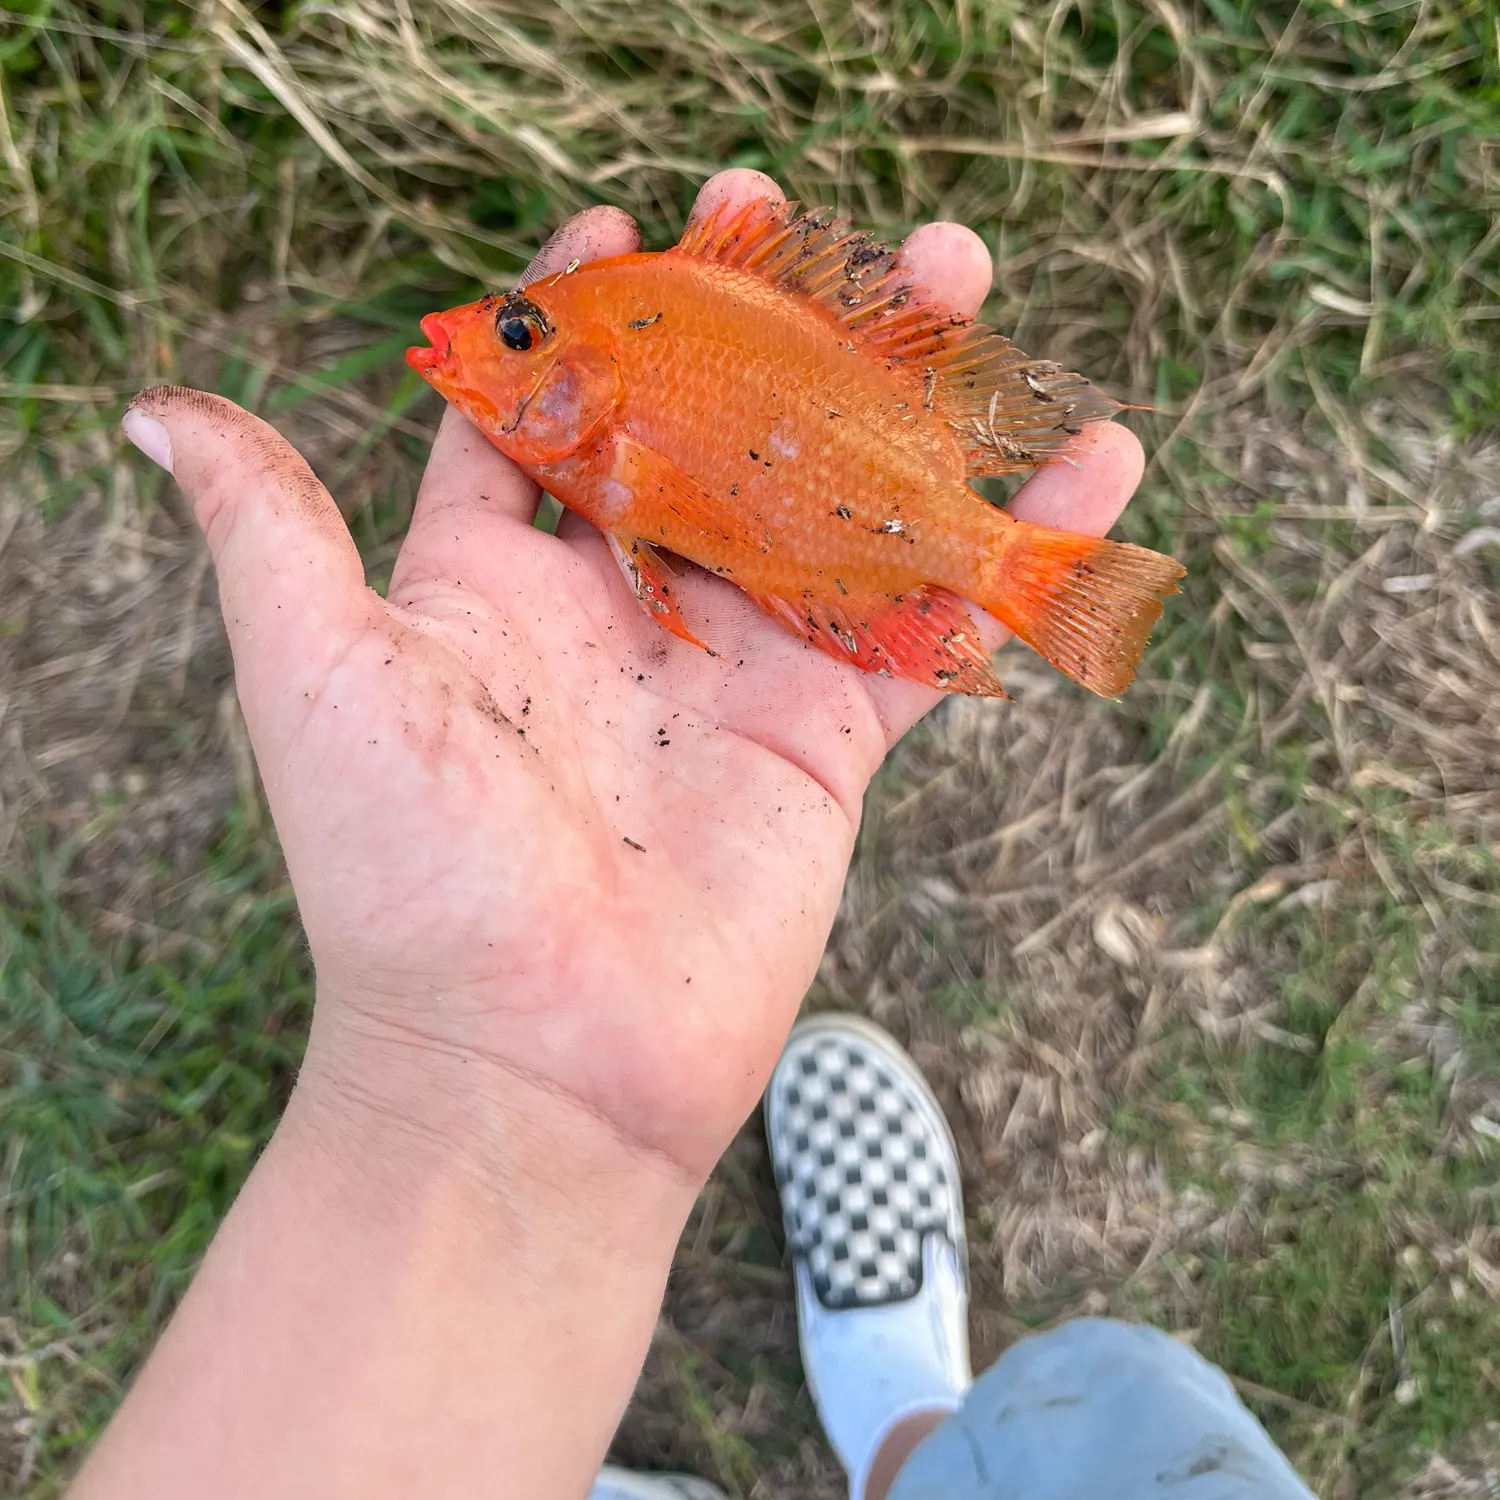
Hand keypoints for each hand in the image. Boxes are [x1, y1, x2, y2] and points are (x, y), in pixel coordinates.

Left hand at [123, 169, 1143, 1190]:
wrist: (530, 1065)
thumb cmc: (406, 881)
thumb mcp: (317, 681)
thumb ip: (269, 532)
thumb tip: (153, 411)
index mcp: (498, 584)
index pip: (540, 414)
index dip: (572, 320)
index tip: (618, 228)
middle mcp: (623, 613)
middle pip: (704, 427)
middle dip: (755, 317)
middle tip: (799, 212)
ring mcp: (735, 669)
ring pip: (830, 497)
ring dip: (896, 389)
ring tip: (956, 274)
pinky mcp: (827, 737)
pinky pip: (935, 619)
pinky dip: (1014, 543)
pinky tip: (1095, 457)